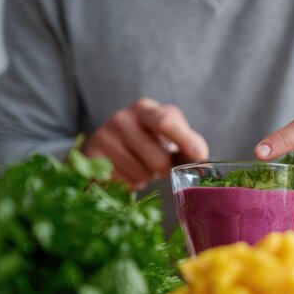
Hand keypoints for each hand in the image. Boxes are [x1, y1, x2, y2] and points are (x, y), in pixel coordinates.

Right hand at [82, 98, 208, 189]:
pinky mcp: (91, 159)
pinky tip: (123, 172)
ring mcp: (104, 138)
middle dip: (165, 170)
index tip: (200, 155)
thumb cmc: (142, 142)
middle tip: (159, 166)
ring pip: (142, 175)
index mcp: (145, 109)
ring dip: (145, 177)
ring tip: (137, 165)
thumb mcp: (164, 135)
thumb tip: (201, 157)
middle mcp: (122, 118)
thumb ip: (186, 143)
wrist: (100, 148)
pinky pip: (123, 184)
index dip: (185, 140)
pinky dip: (129, 184)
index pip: (166, 121)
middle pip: (159, 159)